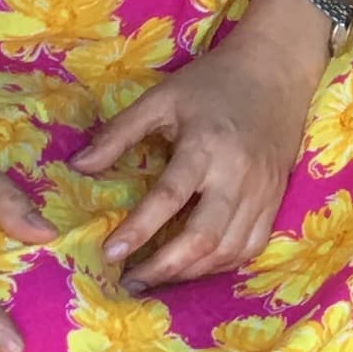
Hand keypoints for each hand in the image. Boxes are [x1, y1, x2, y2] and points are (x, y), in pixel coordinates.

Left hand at [72, 0, 326, 288]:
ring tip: (156, 279)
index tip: (110, 254)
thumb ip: (118, 134)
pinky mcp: (275, 200)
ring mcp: (261, 191)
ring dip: (191, 273)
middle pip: (204, 237)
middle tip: (130, 281)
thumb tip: (77, 167)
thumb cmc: (212, 83)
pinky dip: (221, 265)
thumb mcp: (160, 98)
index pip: (169, 197)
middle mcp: (237, 174)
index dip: (139, 230)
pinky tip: (195, 266)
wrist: (276, 70)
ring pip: (229, 250)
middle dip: (164, 267)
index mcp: (206, 145)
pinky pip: (251, 247)